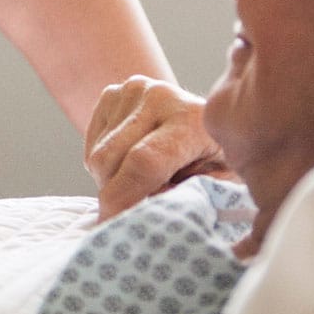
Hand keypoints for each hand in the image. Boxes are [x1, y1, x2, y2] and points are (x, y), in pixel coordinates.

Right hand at [84, 75, 231, 221]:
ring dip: (109, 181)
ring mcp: (133, 90)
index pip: (145, 160)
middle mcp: (160, 97)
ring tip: (139, 184)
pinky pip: (91, 144)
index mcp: (192, 120)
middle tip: (130, 211)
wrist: (207, 117)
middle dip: (112, 194)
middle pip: (111, 158)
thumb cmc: (218, 159)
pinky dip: (104, 165)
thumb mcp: (222, 184)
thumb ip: (191, 197)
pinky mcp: (113, 92)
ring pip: (97, 154)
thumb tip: (154, 209)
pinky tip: (130, 163)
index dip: (124, 195)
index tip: (114, 222)